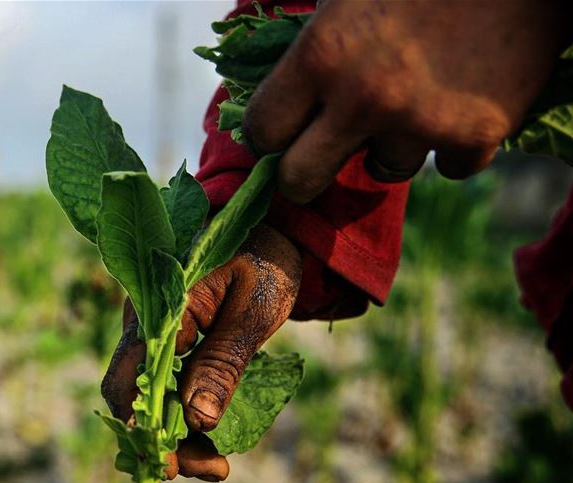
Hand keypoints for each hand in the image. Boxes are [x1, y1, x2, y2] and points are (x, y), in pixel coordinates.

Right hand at [101, 224, 301, 480]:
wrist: (268, 230)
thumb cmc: (262, 260)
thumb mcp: (253, 311)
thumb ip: (224, 361)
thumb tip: (197, 418)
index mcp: (158, 304)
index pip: (132, 376)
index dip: (148, 426)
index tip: (177, 462)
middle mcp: (145, 319)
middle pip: (136, 393)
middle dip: (166, 440)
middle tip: (213, 470)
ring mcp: (154, 331)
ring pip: (151, 393)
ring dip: (178, 432)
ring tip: (218, 465)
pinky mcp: (171, 341)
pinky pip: (168, 383)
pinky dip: (186, 412)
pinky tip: (212, 436)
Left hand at [244, 0, 572, 202]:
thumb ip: (313, 48)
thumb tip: (280, 91)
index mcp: (321, 54)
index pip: (262, 131)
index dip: (267, 136)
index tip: (280, 135)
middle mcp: (363, 96)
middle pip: (299, 180)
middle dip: (302, 175)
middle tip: (318, 160)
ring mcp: (419, 122)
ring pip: (382, 171)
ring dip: (390, 145)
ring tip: (412, 102)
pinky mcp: (475, 136)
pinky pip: (447, 170)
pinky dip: (452, 145)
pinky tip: (459, 105)